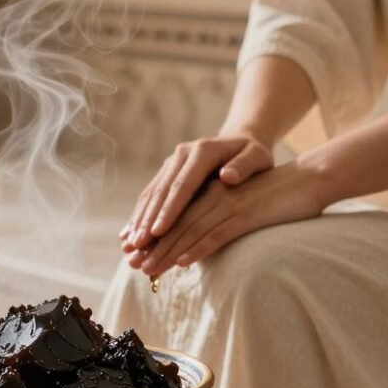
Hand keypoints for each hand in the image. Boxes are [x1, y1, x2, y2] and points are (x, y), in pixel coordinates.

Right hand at [120, 133, 272, 252]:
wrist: (239, 141)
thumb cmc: (253, 154)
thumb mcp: (257, 157)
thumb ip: (245, 165)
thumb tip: (228, 177)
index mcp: (202, 152)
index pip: (183, 185)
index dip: (169, 210)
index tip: (158, 232)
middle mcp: (181, 154)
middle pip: (161, 192)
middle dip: (148, 221)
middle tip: (138, 246)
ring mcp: (171, 163)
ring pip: (150, 194)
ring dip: (139, 221)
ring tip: (129, 246)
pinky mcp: (166, 172)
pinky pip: (149, 196)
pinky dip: (139, 216)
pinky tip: (129, 236)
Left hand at [127, 161, 327, 276]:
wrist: (307, 179)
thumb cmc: (272, 194)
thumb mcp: (237, 203)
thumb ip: (214, 216)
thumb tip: (192, 240)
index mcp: (207, 189)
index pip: (173, 214)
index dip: (152, 234)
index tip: (135, 252)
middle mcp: (212, 194)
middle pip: (175, 223)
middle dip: (152, 246)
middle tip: (133, 265)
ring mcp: (227, 204)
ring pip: (190, 230)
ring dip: (167, 251)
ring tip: (149, 268)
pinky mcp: (245, 214)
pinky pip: (218, 233)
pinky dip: (198, 248)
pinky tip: (184, 262)